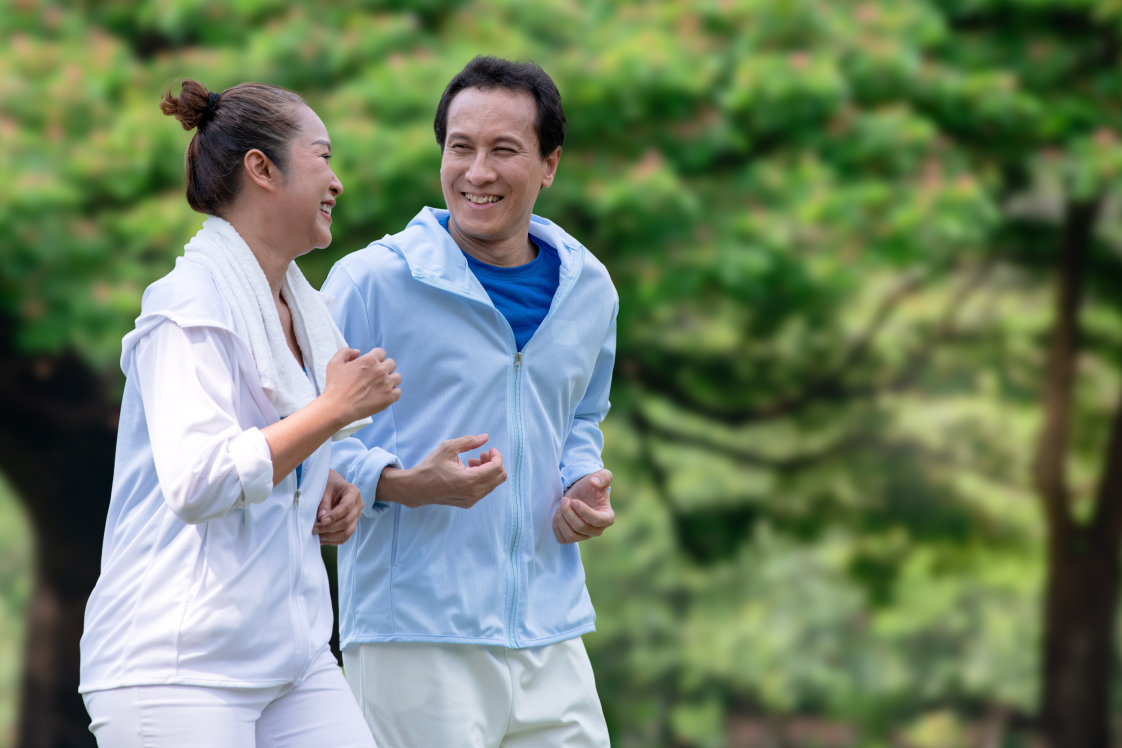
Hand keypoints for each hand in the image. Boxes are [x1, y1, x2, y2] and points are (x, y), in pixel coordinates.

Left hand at [313, 469, 363, 544]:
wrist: (334, 485)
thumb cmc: (329, 484)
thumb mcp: (324, 489)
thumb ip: (324, 503)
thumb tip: (322, 518)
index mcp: (353, 492)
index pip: (346, 507)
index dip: (334, 516)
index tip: (321, 520)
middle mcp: (358, 505)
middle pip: (347, 522)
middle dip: (329, 528)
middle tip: (313, 529)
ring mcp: (356, 516)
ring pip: (347, 532)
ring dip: (331, 537)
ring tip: (316, 537)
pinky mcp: (352, 524)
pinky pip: (345, 537)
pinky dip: (333, 541)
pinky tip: (322, 540)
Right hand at [323, 346, 401, 424]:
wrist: (338, 407)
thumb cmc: (335, 386)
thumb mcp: (334, 363)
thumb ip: (346, 352)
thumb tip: (358, 352)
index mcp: (369, 360)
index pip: (381, 353)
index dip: (376, 358)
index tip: (371, 365)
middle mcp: (380, 370)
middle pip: (391, 364)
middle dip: (384, 367)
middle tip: (375, 376)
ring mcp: (386, 384)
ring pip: (397, 377)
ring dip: (390, 379)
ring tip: (381, 385)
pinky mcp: (389, 398)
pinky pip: (398, 392)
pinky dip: (392, 392)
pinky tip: (383, 394)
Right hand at [376, 434, 506, 508]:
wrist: (417, 488)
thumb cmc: (431, 467)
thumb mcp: (448, 448)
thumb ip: (469, 441)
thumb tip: (485, 437)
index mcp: (470, 480)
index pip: (497, 468)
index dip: (497, 456)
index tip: (489, 449)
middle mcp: (473, 493)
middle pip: (500, 477)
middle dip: (495, 463)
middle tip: (482, 455)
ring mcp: (471, 500)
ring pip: (493, 484)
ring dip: (488, 470)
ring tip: (472, 461)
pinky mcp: (468, 503)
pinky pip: (484, 490)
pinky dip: (482, 479)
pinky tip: (468, 471)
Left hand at [553, 469, 613, 543]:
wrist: (580, 493)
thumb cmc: (592, 486)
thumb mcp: (601, 476)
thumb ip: (602, 477)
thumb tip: (594, 482)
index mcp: (608, 517)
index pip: (597, 521)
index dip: (584, 512)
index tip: (574, 501)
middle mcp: (597, 530)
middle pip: (581, 528)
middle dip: (568, 513)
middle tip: (564, 500)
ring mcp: (585, 536)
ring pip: (571, 536)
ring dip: (561, 520)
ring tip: (560, 507)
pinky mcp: (573, 537)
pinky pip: (563, 539)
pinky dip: (557, 528)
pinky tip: (558, 515)